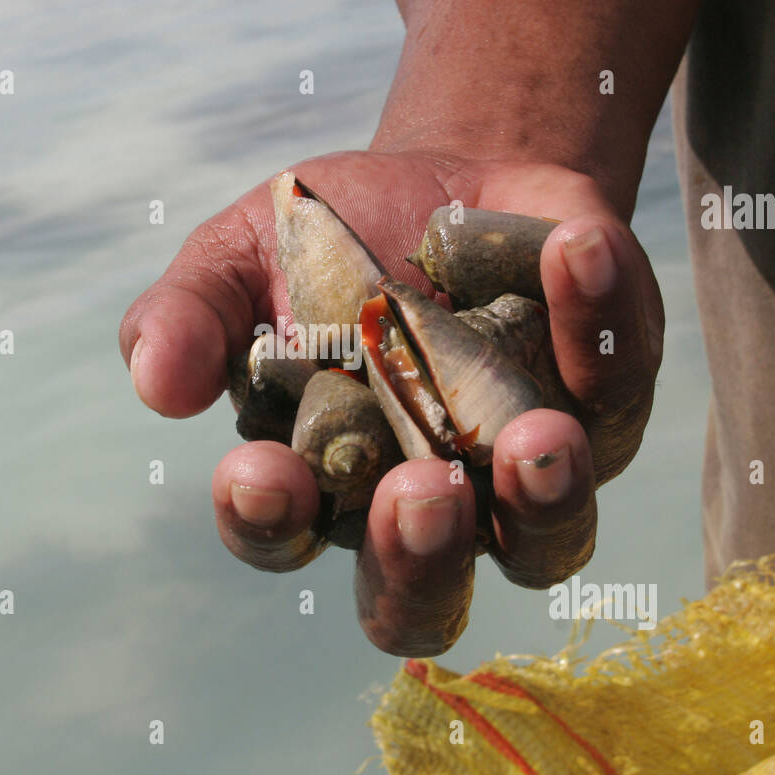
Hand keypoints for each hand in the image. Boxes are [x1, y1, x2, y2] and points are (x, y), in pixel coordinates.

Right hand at [119, 149, 663, 655]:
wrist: (440, 180)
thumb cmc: (327, 242)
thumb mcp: (240, 261)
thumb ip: (190, 318)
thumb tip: (156, 382)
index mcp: (320, 483)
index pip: (286, 537)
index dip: (269, 522)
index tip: (261, 473)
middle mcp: (426, 504)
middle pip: (425, 595)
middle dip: (423, 559)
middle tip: (421, 492)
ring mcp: (521, 472)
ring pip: (548, 541)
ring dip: (545, 499)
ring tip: (536, 436)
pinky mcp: (605, 404)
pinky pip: (618, 392)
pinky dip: (602, 326)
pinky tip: (574, 251)